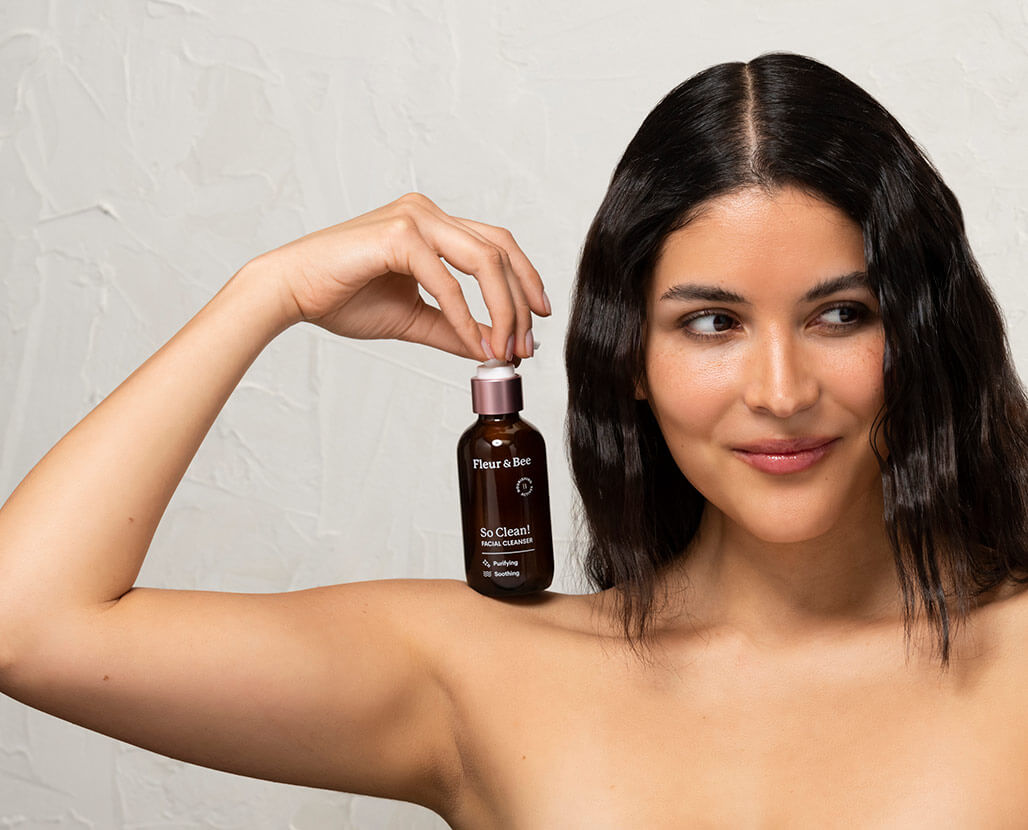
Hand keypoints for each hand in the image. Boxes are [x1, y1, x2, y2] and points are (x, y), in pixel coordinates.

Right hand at [253, 192, 549, 361]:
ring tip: (505, 348)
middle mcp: (427, 213)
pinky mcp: (399, 235)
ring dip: (502, 310)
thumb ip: (452, 328)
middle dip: (521, 301)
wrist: (290, 292)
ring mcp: (414, 218)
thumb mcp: (411, 316)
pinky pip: (447, 281)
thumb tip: (490, 348)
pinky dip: (466, 317)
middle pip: (500, 249)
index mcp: (431, 224)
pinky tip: (474, 343)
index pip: (496, 244)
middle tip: (526, 344)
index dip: (524, 281)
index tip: (536, 320)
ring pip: (484, 260)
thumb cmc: (340, 296)